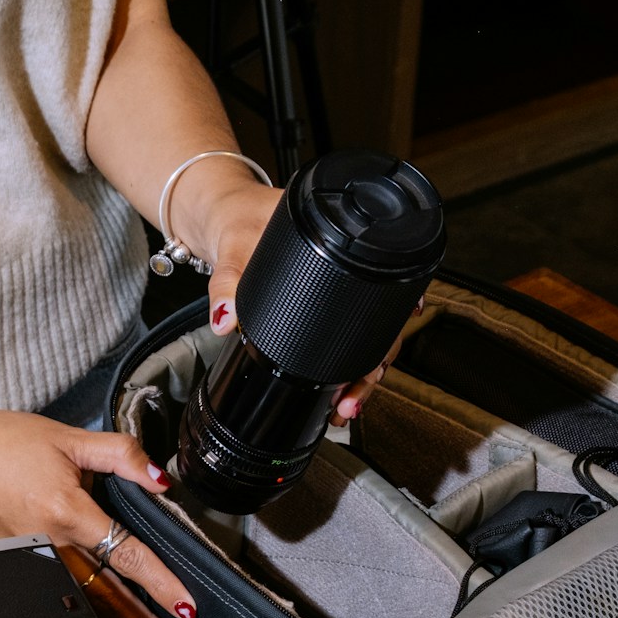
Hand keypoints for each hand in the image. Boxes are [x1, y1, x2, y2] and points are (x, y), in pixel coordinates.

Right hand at [0, 396, 198, 617]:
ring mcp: (28, 560)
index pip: (126, 556)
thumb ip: (121, 455)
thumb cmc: (0, 442)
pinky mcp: (13, 565)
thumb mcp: (69, 438)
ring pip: (81, 601)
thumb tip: (160, 477)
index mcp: (66, 513)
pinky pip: (55, 593)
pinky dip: (82, 611)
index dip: (160, 584)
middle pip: (106, 594)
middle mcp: (48, 545)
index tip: (186, 606)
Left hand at [193, 178, 422, 426]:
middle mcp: (348, 266)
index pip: (380, 285)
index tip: (381, 358)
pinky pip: (344, 335)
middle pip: (379, 324)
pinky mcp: (324, 301)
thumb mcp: (233, 247)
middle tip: (350, 398)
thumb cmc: (239, 218)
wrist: (227, 213)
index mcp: (337, 242)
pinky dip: (345, 364)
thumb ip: (227, 283)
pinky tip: (339, 389)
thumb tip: (226, 318)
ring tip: (345, 403)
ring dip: (361, 373)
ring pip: (367, 337)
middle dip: (371, 368)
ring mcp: (339, 287)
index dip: (391, 325)